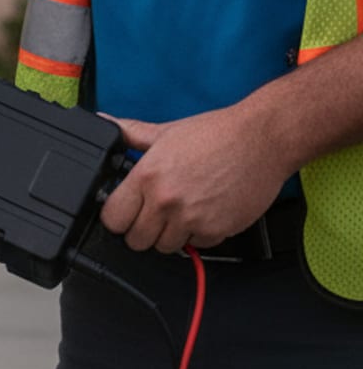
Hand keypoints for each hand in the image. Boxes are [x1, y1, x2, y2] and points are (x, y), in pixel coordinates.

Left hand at [99, 106, 292, 253]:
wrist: (264, 138)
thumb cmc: (217, 133)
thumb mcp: (166, 131)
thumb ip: (130, 133)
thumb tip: (104, 121)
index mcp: (147, 177)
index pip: (112, 219)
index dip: (117, 217)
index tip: (126, 213)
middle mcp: (166, 201)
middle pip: (136, 240)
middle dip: (142, 230)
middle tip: (155, 215)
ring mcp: (192, 218)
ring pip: (165, 247)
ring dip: (171, 234)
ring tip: (182, 211)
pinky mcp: (217, 229)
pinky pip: (197, 245)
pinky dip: (200, 234)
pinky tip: (206, 212)